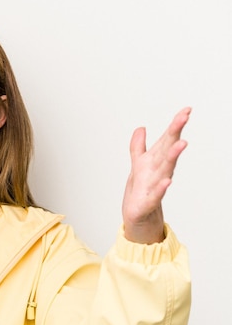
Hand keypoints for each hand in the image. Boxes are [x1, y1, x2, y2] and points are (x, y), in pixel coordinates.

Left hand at [122, 107, 190, 243]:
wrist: (138, 214)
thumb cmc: (141, 188)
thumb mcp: (137, 164)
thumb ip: (138, 146)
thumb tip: (141, 128)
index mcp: (156, 160)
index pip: (167, 140)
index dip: (175, 125)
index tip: (186, 110)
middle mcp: (159, 170)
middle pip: (168, 149)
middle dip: (175, 133)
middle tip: (184, 118)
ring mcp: (156, 185)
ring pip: (166, 168)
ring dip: (173, 156)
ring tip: (181, 144)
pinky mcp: (149, 201)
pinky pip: (157, 194)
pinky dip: (162, 188)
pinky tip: (168, 181)